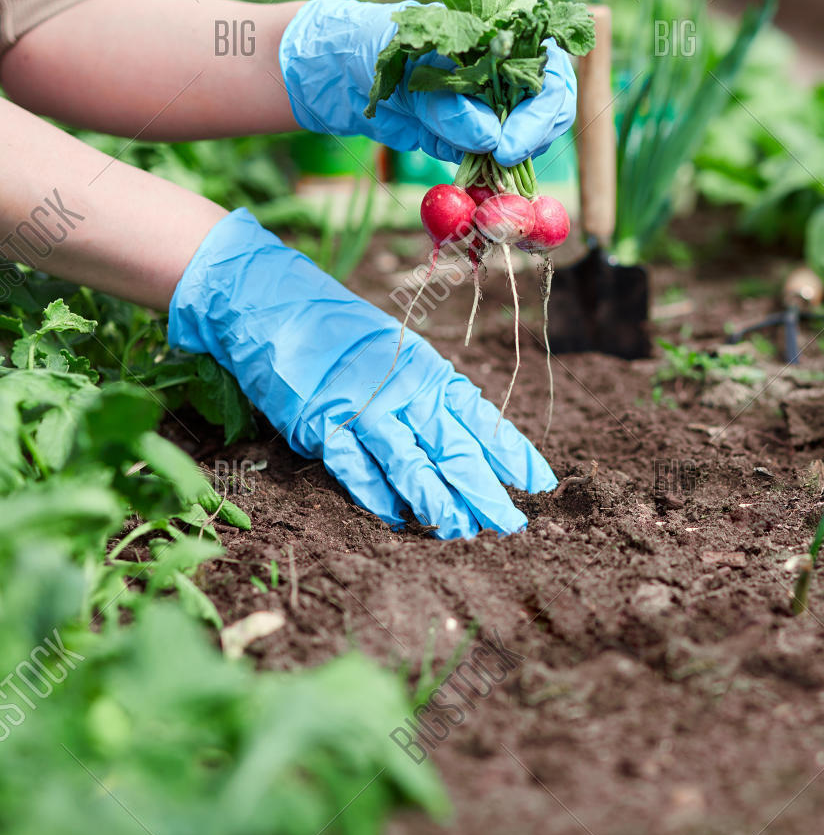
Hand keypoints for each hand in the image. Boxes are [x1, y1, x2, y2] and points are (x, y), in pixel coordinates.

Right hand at [169, 210, 555, 537]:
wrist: (272, 301)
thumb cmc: (342, 335)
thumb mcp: (399, 356)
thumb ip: (429, 397)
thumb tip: (470, 445)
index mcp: (429, 372)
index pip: (483, 420)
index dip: (514, 454)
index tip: (541, 485)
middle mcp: (404, 390)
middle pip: (456, 450)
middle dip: (486, 493)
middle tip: (512, 527)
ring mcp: (362, 408)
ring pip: (411, 464)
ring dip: (438, 503)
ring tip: (462, 533)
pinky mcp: (320, 423)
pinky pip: (355, 468)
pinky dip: (376, 496)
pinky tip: (397, 520)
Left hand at [278, 0, 576, 164]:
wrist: (344, 74)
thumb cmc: (378, 47)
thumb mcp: (410, 67)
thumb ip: (448, 102)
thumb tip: (489, 139)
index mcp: (505, 38)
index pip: (550, 73)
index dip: (541, 111)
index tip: (509, 146)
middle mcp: (511, 72)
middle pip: (551, 109)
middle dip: (533, 138)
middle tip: (504, 161)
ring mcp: (498, 107)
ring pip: (529, 140)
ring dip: (513, 161)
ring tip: (483, 171)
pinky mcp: (480, 139)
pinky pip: (498, 163)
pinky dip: (491, 177)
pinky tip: (473, 181)